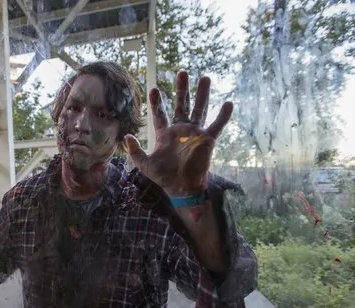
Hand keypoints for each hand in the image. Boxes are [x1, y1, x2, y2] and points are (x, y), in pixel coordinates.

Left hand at [126, 71, 232, 195]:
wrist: (182, 188)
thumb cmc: (164, 177)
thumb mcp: (145, 164)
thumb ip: (135, 150)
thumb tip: (126, 136)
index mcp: (165, 134)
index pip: (160, 114)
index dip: (157, 102)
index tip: (154, 89)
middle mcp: (180, 130)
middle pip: (181, 104)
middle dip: (181, 89)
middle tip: (181, 72)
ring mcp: (194, 133)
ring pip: (199, 109)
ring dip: (202, 94)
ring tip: (205, 77)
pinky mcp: (207, 140)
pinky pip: (217, 126)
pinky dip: (223, 116)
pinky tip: (228, 104)